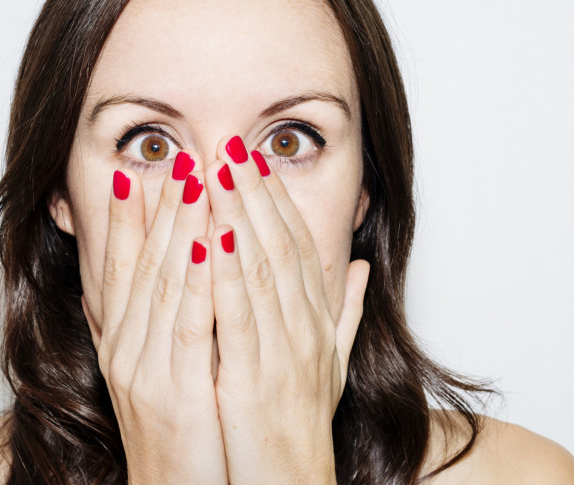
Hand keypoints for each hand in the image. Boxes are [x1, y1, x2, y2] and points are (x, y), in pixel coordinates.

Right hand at [92, 152, 227, 484]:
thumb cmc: (183, 438)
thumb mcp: (165, 377)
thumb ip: (168, 330)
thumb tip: (171, 288)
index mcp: (124, 344)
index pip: (122, 268)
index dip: (129, 219)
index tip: (143, 172)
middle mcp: (124, 349)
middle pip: (142, 264)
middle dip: (162, 207)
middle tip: (179, 156)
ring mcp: (143, 369)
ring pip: (161, 282)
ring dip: (179, 225)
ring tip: (194, 178)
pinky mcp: (171, 391)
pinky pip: (185, 324)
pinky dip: (194, 279)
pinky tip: (204, 242)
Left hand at [203, 136, 370, 484]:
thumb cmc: (305, 428)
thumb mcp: (330, 366)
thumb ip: (346, 314)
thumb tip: (364, 268)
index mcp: (317, 324)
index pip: (299, 248)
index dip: (277, 201)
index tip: (255, 161)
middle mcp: (305, 330)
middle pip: (280, 247)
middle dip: (254, 191)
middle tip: (231, 144)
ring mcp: (283, 354)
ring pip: (259, 270)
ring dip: (236, 215)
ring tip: (214, 170)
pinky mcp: (253, 380)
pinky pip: (237, 317)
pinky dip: (224, 273)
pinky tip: (208, 235)